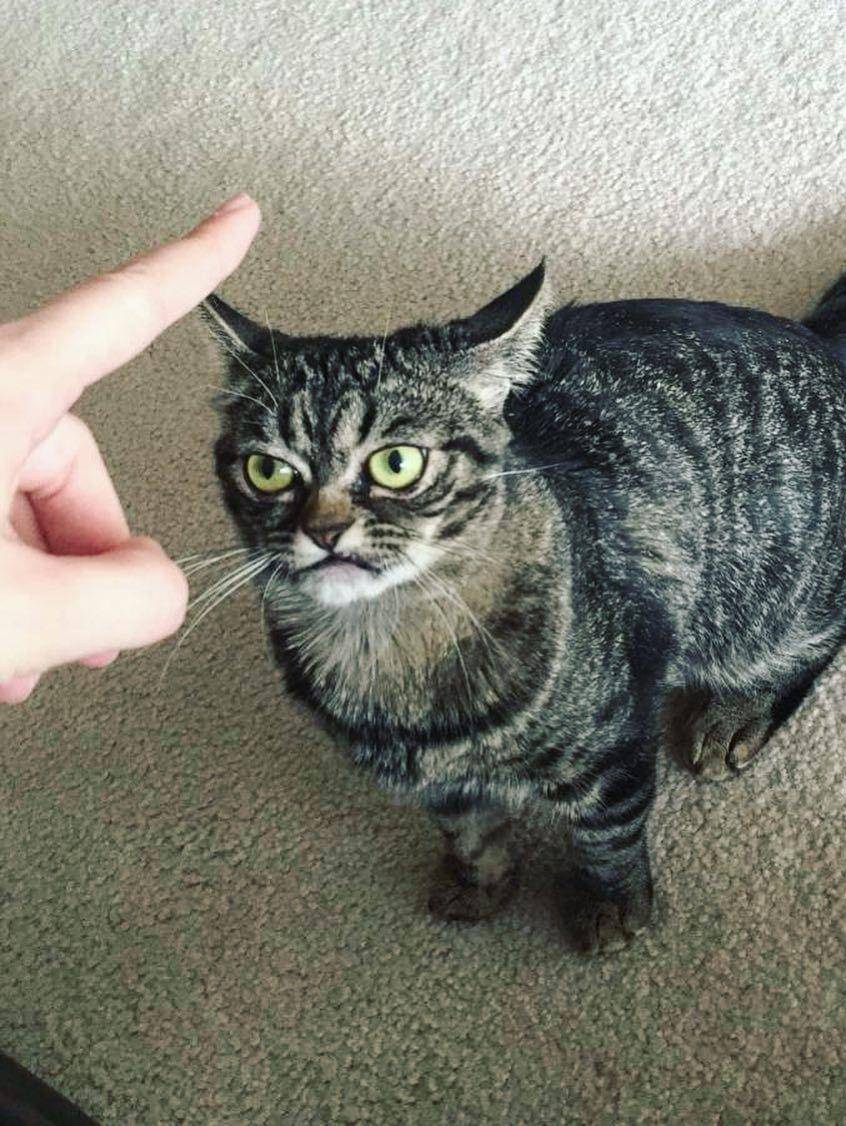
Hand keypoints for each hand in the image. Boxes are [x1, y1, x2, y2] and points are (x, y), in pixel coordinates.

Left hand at [0, 193, 260, 702]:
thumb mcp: (14, 611)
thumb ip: (131, 598)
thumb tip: (158, 585)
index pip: (125, 311)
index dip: (194, 266)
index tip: (238, 222)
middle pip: (70, 459)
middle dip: (83, 557)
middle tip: (79, 639)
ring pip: (15, 503)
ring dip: (34, 590)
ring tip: (17, 666)